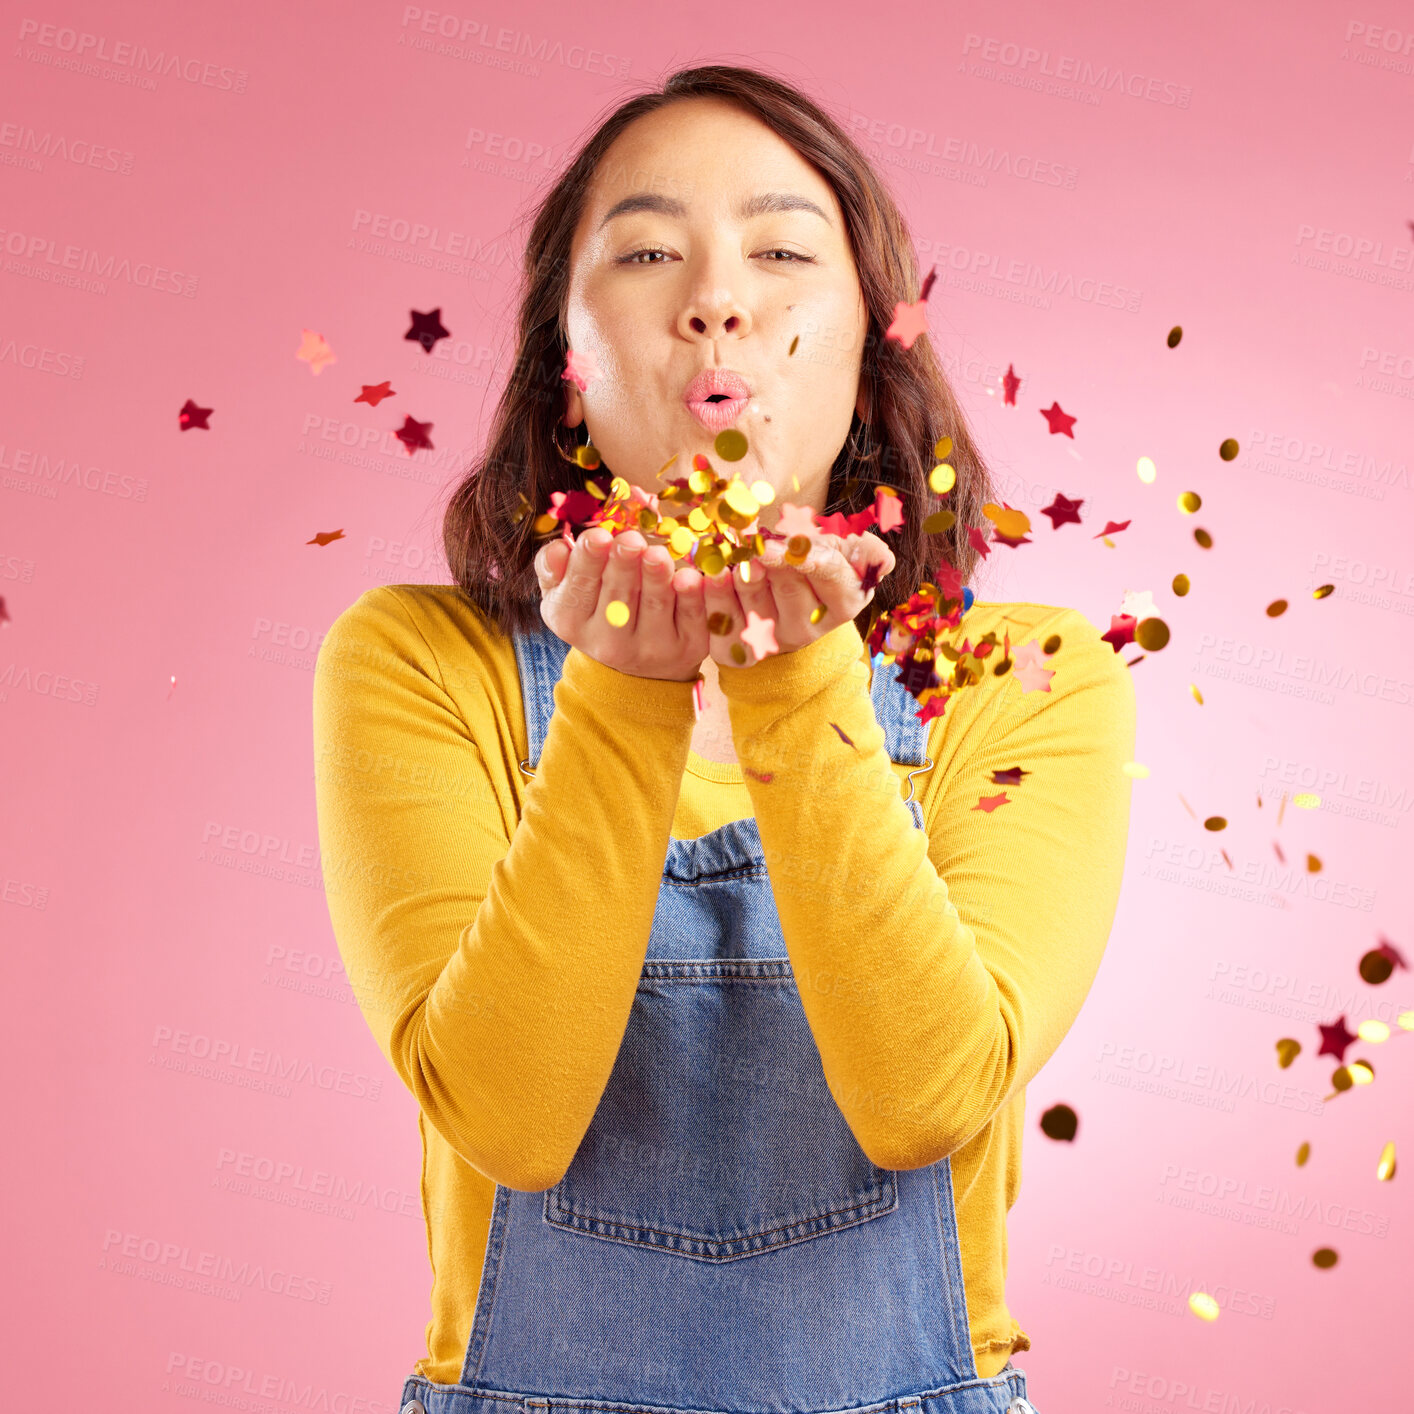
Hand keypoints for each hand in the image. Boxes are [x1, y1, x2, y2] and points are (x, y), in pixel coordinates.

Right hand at [534, 517, 709, 682]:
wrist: (637, 664)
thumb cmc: (597, 608)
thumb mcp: (563, 591)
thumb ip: (552, 567)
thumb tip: (558, 549)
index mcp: (572, 621)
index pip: (578, 588)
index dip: (588, 561)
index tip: (598, 537)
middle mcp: (609, 643)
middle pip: (618, 597)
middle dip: (624, 565)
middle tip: (631, 540)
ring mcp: (650, 649)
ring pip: (655, 605)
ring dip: (656, 577)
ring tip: (656, 554)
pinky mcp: (686, 648)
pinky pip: (692, 618)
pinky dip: (692, 597)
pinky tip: (690, 578)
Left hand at [699, 531, 896, 668]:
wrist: (781, 604)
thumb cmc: (813, 568)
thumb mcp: (843, 555)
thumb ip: (866, 552)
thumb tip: (878, 554)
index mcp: (843, 602)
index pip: (828, 573)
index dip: (805, 556)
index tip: (784, 543)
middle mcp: (810, 628)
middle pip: (789, 588)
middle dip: (768, 562)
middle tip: (749, 545)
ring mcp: (775, 642)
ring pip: (753, 606)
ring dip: (733, 579)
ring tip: (720, 559)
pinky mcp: (741, 652)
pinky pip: (721, 627)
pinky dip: (707, 600)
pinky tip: (697, 578)